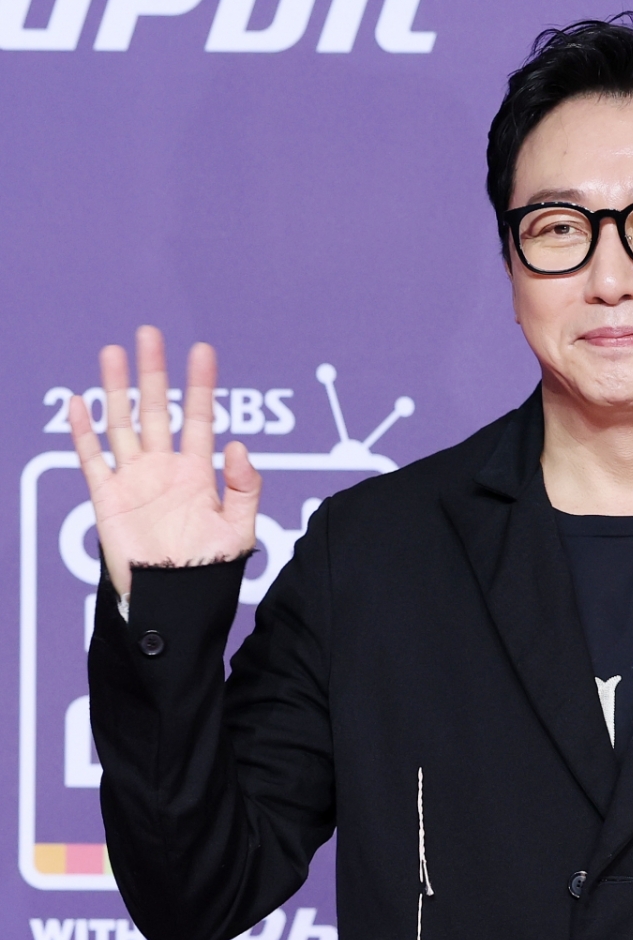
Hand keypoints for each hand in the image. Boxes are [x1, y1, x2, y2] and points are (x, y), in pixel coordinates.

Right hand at [68, 325, 260, 601]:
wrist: (176, 604)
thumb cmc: (210, 574)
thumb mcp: (240, 531)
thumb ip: (244, 489)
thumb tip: (235, 445)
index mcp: (198, 475)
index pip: (199, 419)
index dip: (201, 386)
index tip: (202, 351)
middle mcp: (164, 470)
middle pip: (157, 411)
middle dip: (154, 373)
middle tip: (150, 334)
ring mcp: (134, 481)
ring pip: (123, 425)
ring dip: (117, 389)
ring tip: (114, 352)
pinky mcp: (108, 499)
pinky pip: (93, 460)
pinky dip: (84, 432)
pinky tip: (81, 402)